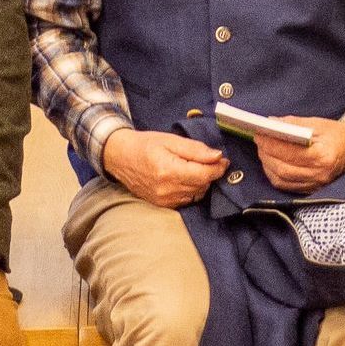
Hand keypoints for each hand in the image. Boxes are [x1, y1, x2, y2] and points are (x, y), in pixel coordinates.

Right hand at [102, 128, 225, 207]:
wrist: (120, 157)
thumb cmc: (145, 145)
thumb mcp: (171, 140)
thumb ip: (195, 149)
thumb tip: (218, 156)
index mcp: (169, 170)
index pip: (204, 175)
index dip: (218, 168)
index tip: (224, 160)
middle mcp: (167, 189)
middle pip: (203, 185)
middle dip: (210, 173)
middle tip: (209, 160)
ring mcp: (164, 200)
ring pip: (197, 194)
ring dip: (201, 182)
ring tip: (194, 168)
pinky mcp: (163, 205)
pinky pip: (188, 200)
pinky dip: (192, 190)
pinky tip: (185, 178)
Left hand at [255, 117, 344, 191]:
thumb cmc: (335, 134)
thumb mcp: (317, 124)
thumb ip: (293, 124)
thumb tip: (269, 122)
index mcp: (324, 156)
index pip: (290, 152)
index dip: (271, 144)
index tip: (259, 133)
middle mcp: (320, 174)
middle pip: (283, 168)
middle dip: (266, 154)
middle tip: (258, 141)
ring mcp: (316, 185)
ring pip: (281, 179)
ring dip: (267, 164)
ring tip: (262, 150)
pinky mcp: (311, 190)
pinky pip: (286, 186)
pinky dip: (274, 174)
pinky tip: (270, 162)